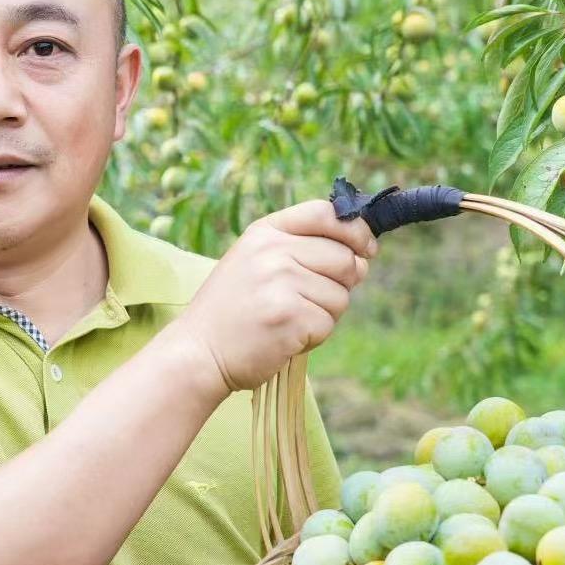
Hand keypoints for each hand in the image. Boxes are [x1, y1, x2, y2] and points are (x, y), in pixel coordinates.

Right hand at [173, 199, 378, 399]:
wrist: (198, 352)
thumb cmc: (232, 310)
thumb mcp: (255, 261)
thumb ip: (300, 248)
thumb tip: (362, 256)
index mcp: (265, 232)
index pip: (326, 213)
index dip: (356, 230)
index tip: (365, 248)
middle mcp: (273, 251)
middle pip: (344, 258)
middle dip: (341, 283)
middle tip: (309, 300)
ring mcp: (281, 282)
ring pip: (341, 296)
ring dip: (324, 314)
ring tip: (287, 320)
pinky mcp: (290, 316)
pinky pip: (328, 324)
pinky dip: (313, 337)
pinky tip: (283, 337)